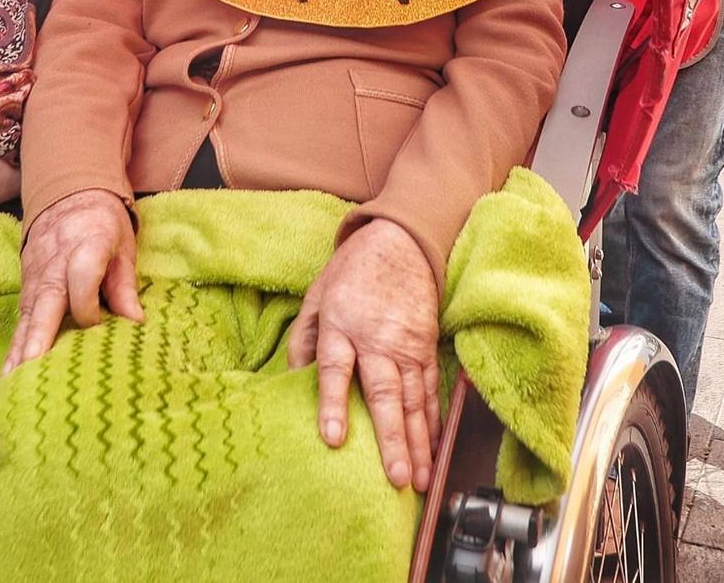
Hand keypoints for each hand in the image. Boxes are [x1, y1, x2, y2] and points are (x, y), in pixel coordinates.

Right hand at [4, 190, 141, 372]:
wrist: (67, 192)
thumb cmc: (103, 223)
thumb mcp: (123, 246)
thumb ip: (125, 284)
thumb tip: (135, 321)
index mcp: (87, 243)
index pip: (82, 276)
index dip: (88, 304)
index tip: (97, 324)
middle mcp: (56, 260)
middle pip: (47, 297)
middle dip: (40, 333)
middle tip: (33, 363)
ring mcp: (36, 273)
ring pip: (28, 311)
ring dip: (21, 345)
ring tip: (15, 379)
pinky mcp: (26, 284)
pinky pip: (21, 316)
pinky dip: (14, 344)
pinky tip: (9, 372)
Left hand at [287, 219, 441, 491]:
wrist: (401, 244)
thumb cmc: (351, 274)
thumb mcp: (315, 297)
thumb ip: (302, 340)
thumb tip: (291, 382)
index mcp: (341, 325)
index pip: (336, 369)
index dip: (333, 405)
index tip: (333, 439)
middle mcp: (377, 339)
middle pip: (384, 394)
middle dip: (391, 439)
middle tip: (394, 477)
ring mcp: (407, 346)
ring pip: (414, 401)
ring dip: (418, 443)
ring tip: (419, 479)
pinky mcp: (427, 348)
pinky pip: (430, 392)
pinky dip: (432, 424)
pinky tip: (432, 451)